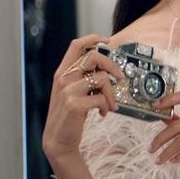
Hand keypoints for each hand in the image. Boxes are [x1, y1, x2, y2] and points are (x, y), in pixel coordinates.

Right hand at [42, 34, 125, 159]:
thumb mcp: (72, 91)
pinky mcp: (75, 105)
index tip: (108, 40)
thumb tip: (107, 67)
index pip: (76, 45)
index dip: (93, 38)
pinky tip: (103, 113)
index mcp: (62, 72)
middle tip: (120, 78)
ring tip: (110, 104)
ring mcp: (68, 91)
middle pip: (94, 56)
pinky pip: (102, 98)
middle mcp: (63, 78)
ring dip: (112, 93)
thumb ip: (84, 77)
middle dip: (113, 65)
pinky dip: (107, 106)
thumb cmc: (70, 114)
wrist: (59, 140)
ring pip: (102, 78)